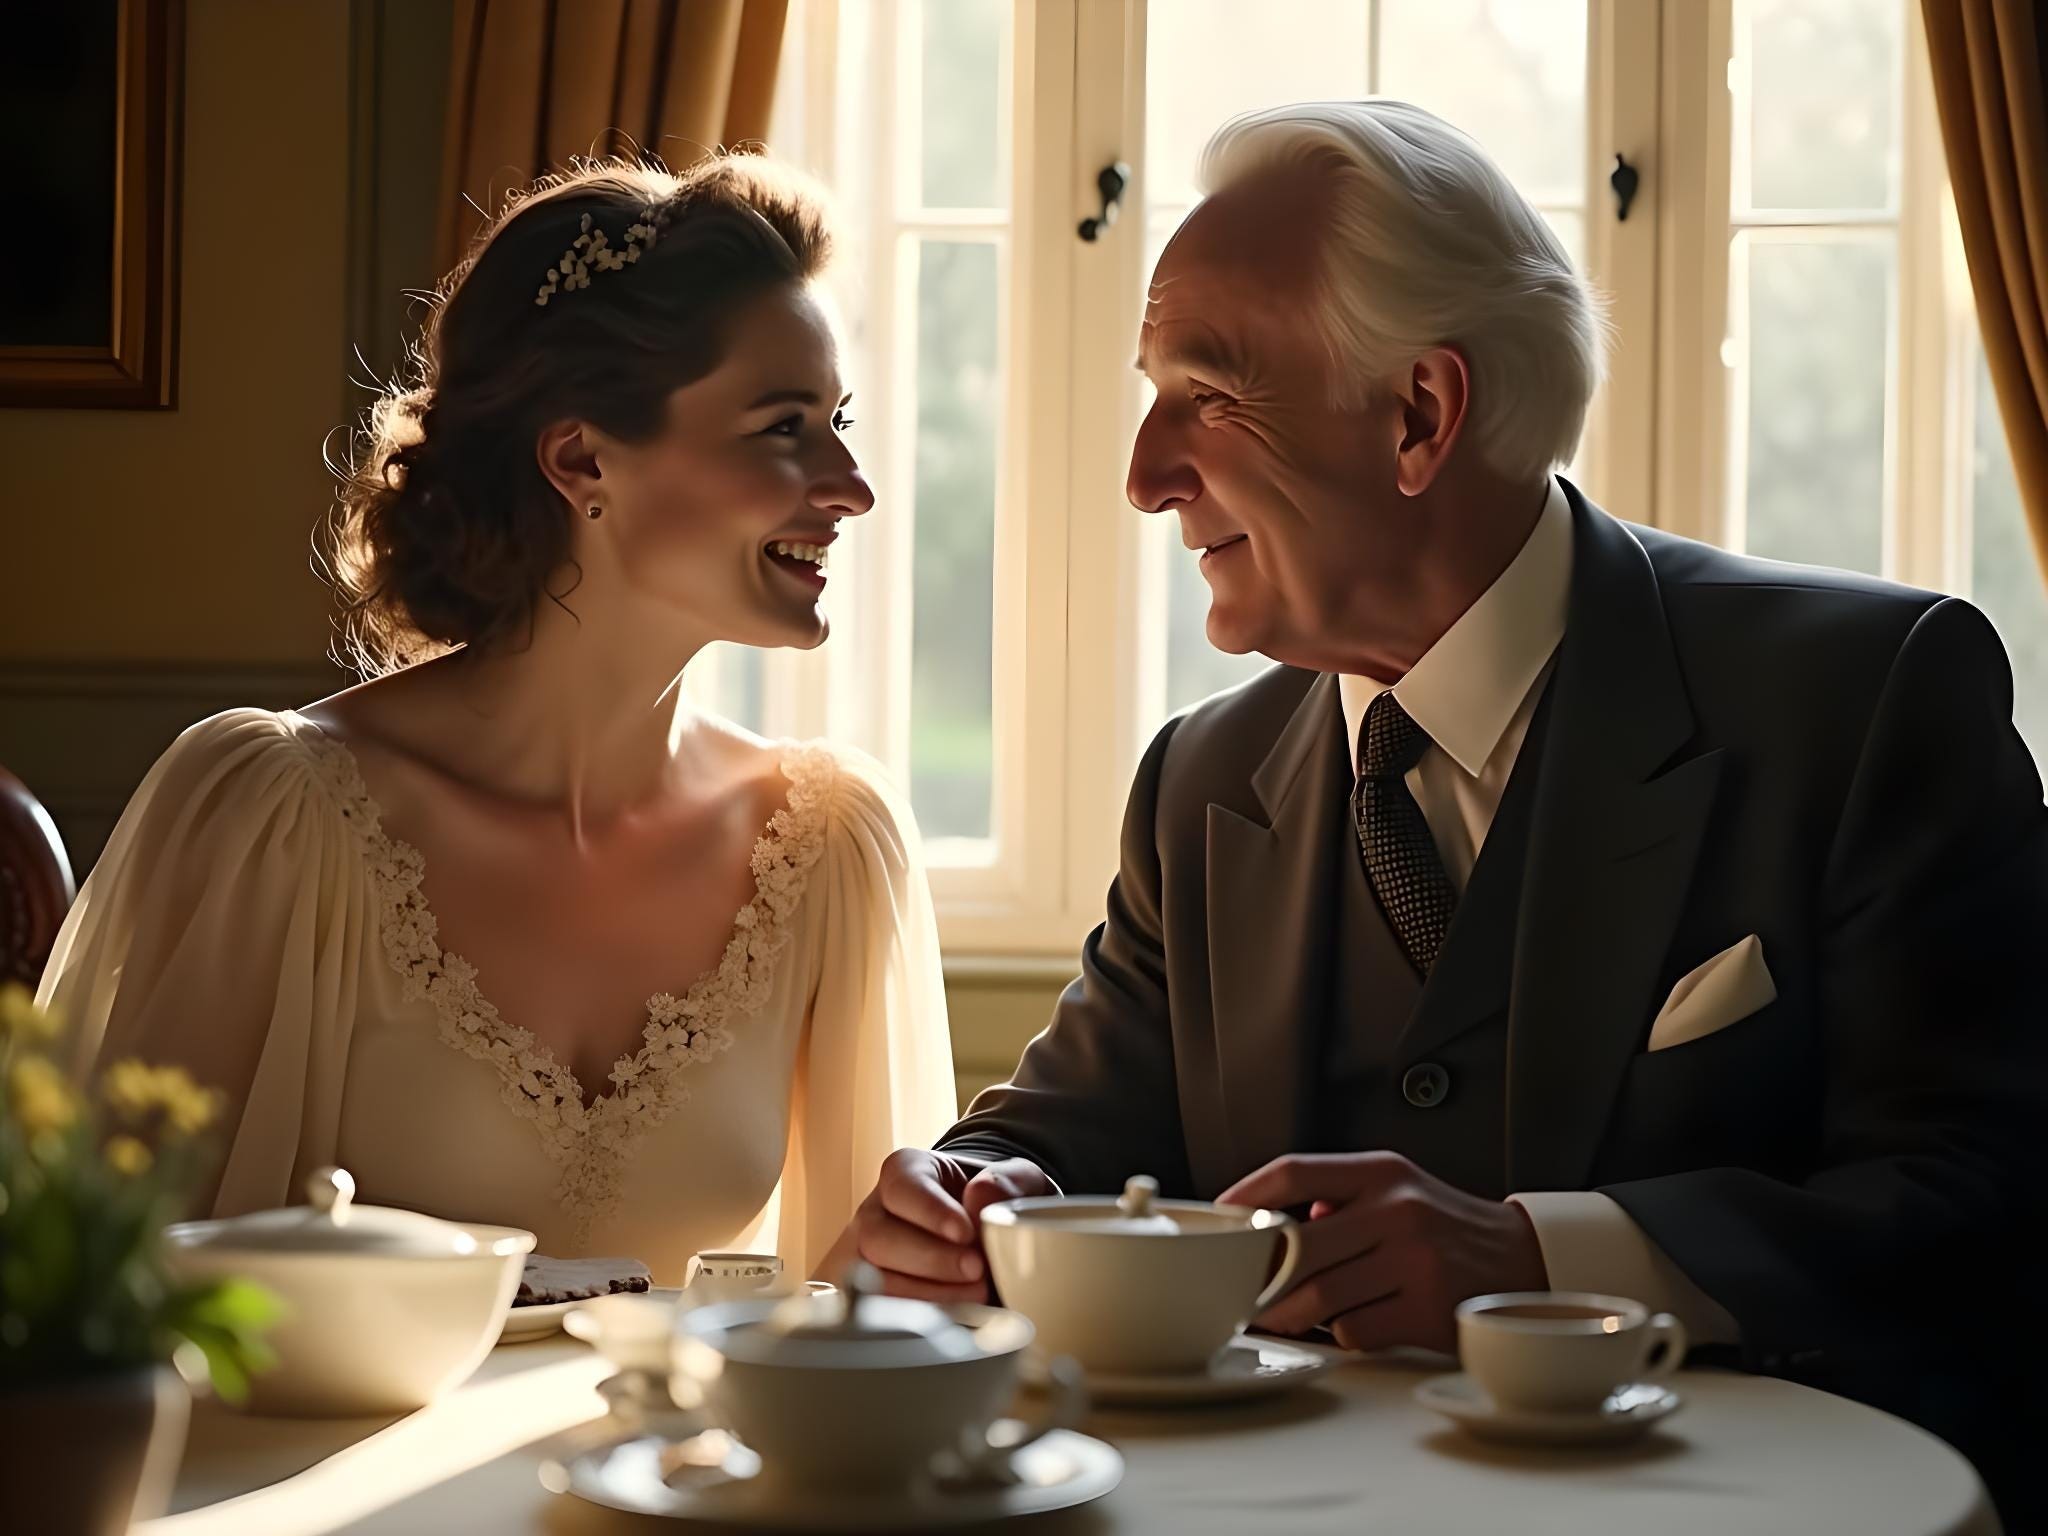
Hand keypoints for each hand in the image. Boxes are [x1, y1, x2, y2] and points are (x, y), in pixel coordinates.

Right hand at [828, 1148, 1056, 1302]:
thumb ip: (1009, 1180)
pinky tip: (954, 1317)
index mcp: (905, 1172)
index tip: (965, 1232)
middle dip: (931, 1261)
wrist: (987, 1239)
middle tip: (977, 1271)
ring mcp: (864, 1257)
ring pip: (871, 1281)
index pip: (901, 1184)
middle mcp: (874, 1212)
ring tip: (975, 1295)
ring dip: (927, 1295)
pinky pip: (875, 1314)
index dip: (930, 1210)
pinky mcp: (867, 1296)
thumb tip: (981, 1196)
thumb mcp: (1017, 1182)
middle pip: (877, 1238)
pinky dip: (916, 1321)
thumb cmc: (994, 1205)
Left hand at [1220, 1151, 1547, 1353]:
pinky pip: (1355, 1330)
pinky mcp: (1428, 1310)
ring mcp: (1414, 1261)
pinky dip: (1341, 1335)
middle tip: (1238, 1289)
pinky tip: (1349, 1326)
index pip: (1295, 1171)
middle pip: (1298, 1246)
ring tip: (1277, 1318)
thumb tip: (1266, 1223)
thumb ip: (1335, 1197)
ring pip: (1319, 1296)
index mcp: (1380, 1172)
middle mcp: (1397, 1210)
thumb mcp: (1396, 1188)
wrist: (1521, 1259)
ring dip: (1289, 1314)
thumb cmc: (1440, 1225)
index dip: (1247, 1196)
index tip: (1219, 1218)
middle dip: (1260, 1275)